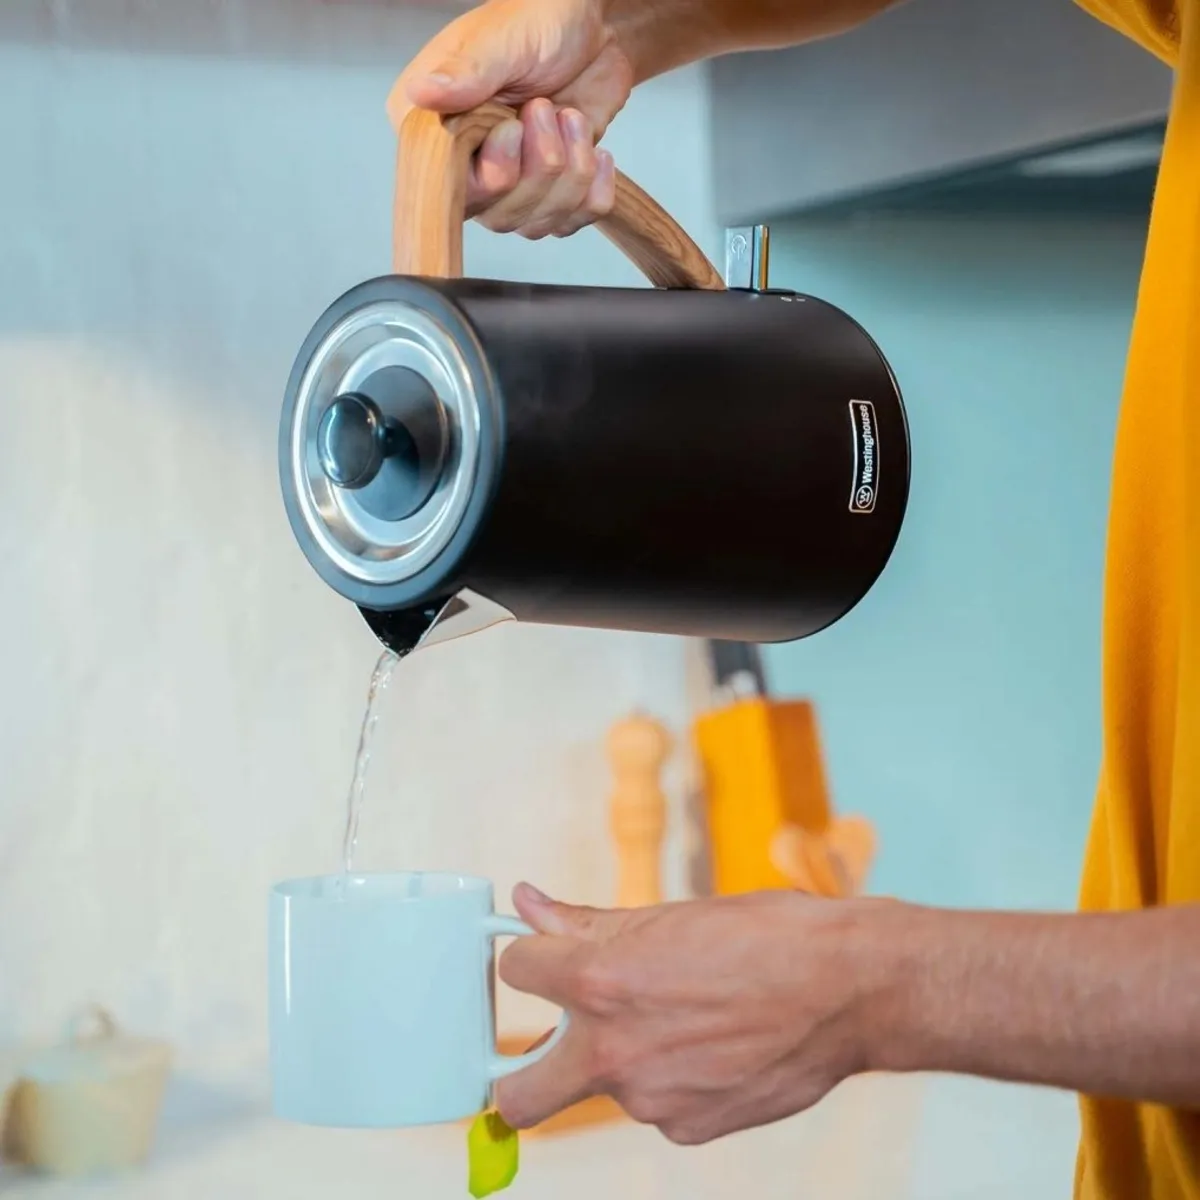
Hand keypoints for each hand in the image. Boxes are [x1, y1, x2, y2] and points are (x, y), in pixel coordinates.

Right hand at [388, 0, 626, 238]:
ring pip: (535, 225)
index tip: (512, 130)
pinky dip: (592, 193)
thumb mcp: (502, 41)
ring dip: (569, 175)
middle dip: (539, 168)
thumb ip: (467, 74)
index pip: (449, 192)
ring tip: (572, 118)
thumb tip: (420, 94)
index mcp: (435, 129)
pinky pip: (568, 225)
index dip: (490, 173)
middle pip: (498, 216)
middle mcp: (466, 166)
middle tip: (547, 109)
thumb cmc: (539, 21)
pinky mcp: (548, 194)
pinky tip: (597, 152)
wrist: (593, 26)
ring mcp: (509, 185)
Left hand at [495, 883, 883, 1143]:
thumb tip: (528, 905)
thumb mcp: (667, 916)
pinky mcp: (689, 1128)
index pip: (515, 971)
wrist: (850, 989)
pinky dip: (669, 1078)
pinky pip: (655, 1105)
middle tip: (545, 1044)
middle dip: (512, 1075)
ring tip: (682, 1015)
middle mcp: (614, 1050)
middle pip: (515, 1095)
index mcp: (601, 981)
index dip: (530, 957)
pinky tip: (712, 1044)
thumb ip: (585, 922)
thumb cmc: (767, 937)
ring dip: (622, 1057)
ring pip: (603, 1086)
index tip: (544, 958)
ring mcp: (651, 1100)